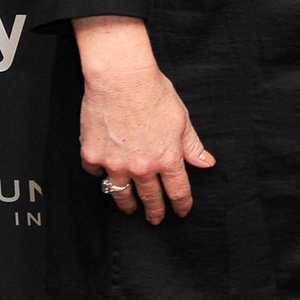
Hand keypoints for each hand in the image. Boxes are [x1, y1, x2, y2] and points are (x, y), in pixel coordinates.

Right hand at [73, 16, 213, 223]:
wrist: (121, 79)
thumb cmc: (154, 93)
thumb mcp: (182, 119)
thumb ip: (192, 145)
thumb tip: (206, 163)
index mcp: (167, 158)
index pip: (177, 191)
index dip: (181, 204)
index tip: (182, 212)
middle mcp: (141, 167)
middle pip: (150, 198)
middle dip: (155, 211)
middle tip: (156, 220)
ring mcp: (114, 164)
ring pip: (120, 193)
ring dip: (127, 204)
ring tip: (130, 209)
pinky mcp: (92, 156)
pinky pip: (97, 174)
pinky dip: (102, 176)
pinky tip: (105, 176)